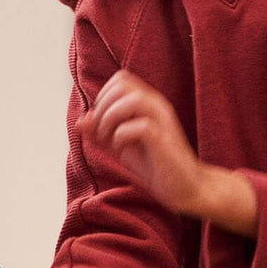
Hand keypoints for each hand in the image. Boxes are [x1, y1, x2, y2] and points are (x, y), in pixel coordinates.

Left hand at [79, 69, 206, 212]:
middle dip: (103, 106)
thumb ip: (101, 132)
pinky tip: (123, 150)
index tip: (100, 122)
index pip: (120, 79)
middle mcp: (157, 106)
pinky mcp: (164, 140)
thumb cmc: (155, 166)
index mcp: (148, 103)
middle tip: (102, 131)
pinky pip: (139, 126)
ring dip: (111, 118)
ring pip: (131, 99)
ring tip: (109, 138)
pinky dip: (122, 136)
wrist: (185, 188)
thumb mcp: (120, 147)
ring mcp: (163, 121)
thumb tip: (81, 120)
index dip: (103, 96)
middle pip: (122, 83)